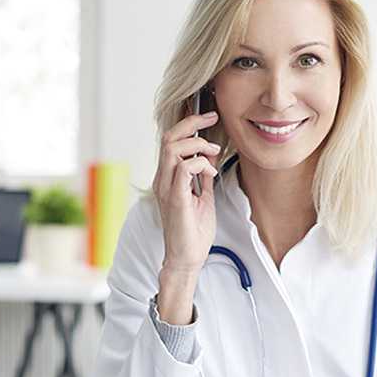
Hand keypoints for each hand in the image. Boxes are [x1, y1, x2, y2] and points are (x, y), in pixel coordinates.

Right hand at [151, 111, 221, 274]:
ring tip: (214, 151)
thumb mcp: (203, 196)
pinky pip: (182, 169)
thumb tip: (208, 158)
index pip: (171, 140)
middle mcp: (162, 179)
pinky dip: (199, 163)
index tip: (209, 118)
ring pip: (172, 148)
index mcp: (167, 177)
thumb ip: (202, 176)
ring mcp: (166, 188)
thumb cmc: (194, 230)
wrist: (187, 258)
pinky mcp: (175, 199)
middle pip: (169, 137)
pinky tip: (210, 171)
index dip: (188, 124)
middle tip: (213, 119)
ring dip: (198, 144)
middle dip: (192, 123)